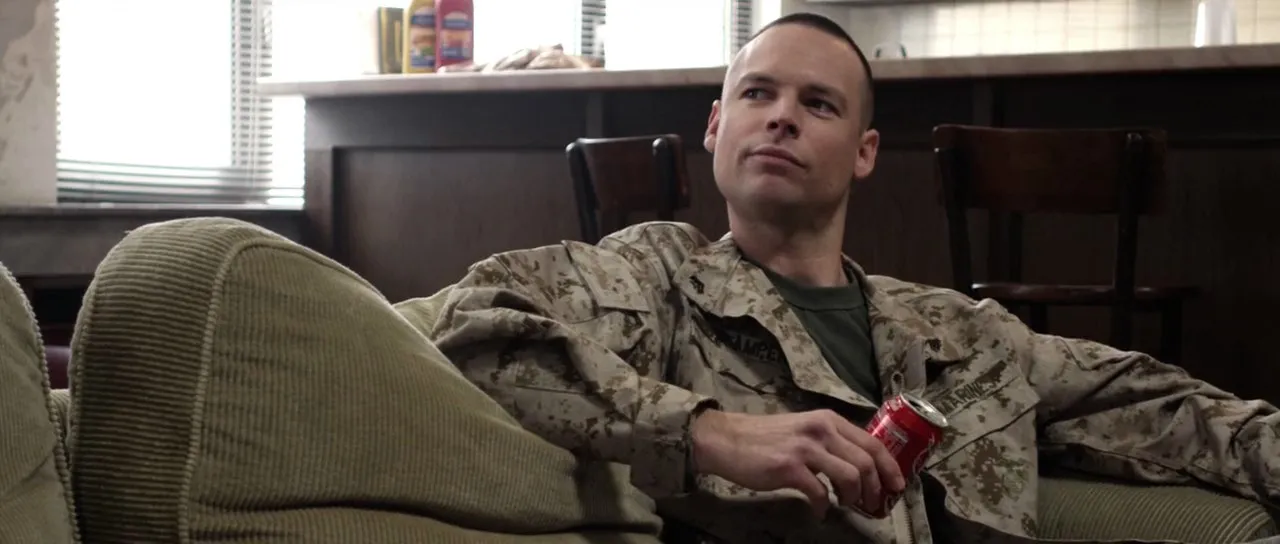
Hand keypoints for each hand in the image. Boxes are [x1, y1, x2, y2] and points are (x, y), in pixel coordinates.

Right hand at [689, 409, 904, 517]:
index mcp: (828, 420)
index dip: (889, 467)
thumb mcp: (804, 429)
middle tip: (871, 504)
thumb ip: (829, 441)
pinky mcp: (790, 468)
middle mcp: (821, 429)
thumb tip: (857, 467)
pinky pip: (820, 493)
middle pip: (867, 462)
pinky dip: (824, 507)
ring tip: (845, 505)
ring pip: (851, 476)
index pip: (872, 442)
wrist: (727, 440)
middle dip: (875, 488)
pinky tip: (819, 511)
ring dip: (853, 498)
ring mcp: (806, 448)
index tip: (896, 486)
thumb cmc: (765, 437)